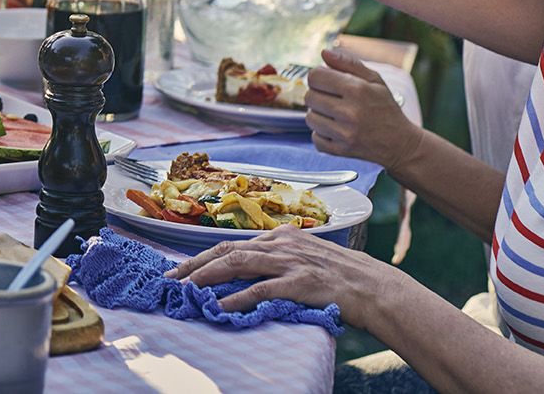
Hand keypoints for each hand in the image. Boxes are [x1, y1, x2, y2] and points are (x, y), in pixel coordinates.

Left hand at [164, 224, 390, 326]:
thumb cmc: (340, 276)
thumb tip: (246, 271)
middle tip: (170, 279)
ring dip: (206, 277)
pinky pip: (260, 290)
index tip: (180, 268)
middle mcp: (281, 243)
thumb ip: (277, 260)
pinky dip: (235, 298)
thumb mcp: (305, 258)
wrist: (374, 287)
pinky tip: (218, 307)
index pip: (231, 243)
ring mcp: (289, 261)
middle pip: (226, 251)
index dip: (202, 256)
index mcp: (281, 236)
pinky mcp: (299, 282)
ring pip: (237, 265)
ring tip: (185, 290)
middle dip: (194, 265)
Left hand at [305, 47, 420, 168]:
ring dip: (319, 115)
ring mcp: (345, 134)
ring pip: (310, 118)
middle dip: (318, 95)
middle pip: (309, 97)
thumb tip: (323, 52)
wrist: (400, 143)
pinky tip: (336, 130)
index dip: (318, 76)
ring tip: (335, 115)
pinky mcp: (342, 150)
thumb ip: (348, 63)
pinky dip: (322, 134)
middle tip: (333, 99)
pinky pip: (315, 138)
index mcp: (357, 90)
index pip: (315, 76)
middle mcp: (350, 112)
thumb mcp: (374, 80)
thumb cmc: (385, 108)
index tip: (326, 81)